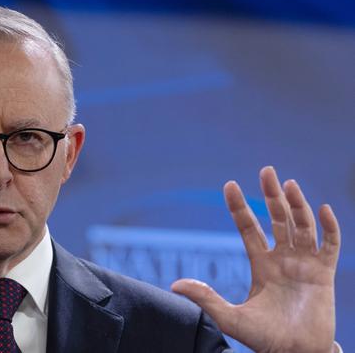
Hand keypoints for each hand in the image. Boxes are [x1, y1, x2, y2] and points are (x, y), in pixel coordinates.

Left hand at [172, 166, 339, 352]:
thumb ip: (206, 299)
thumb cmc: (264, 339)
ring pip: (302, 225)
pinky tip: (322, 209)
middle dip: (272, 195)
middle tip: (267, 170)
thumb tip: (175, 285)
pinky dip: (328, 227)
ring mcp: (305, 264)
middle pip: (278, 218)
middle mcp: (283, 258)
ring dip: (297, 204)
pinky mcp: (325, 273)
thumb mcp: (230, 317)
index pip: (249, 227)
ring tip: (288, 184)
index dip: (239, 206)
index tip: (229, 184)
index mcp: (261, 264)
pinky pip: (330, 244)